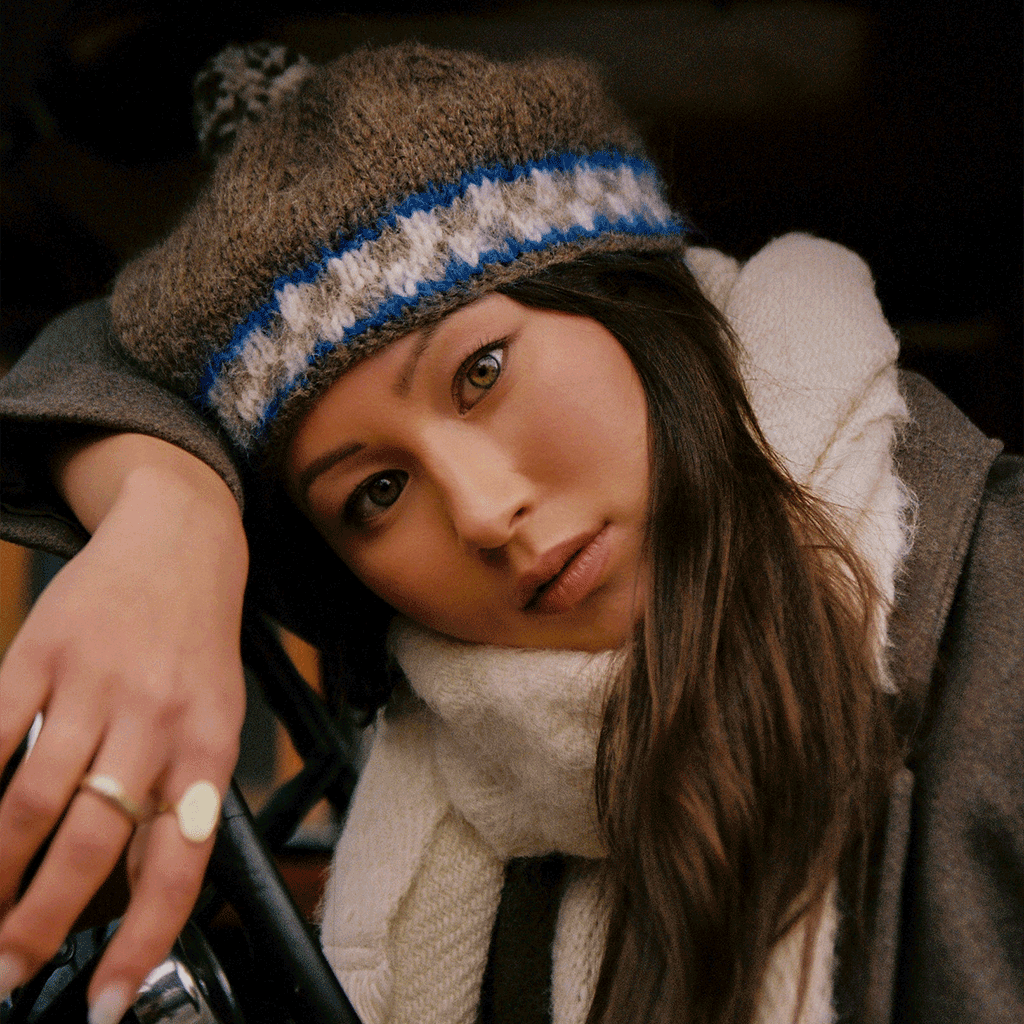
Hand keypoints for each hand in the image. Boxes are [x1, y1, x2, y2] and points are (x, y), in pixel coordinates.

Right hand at [0, 435, 247, 1022]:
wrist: (181, 538)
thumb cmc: (198, 641)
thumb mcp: (217, 715)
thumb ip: (182, 795)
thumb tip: (138, 891)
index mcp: (208, 743)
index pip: (177, 861)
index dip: (141, 940)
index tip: (103, 1002)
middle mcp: (154, 720)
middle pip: (87, 845)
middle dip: (39, 926)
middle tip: (7, 974)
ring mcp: (93, 686)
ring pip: (29, 805)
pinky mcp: (39, 655)